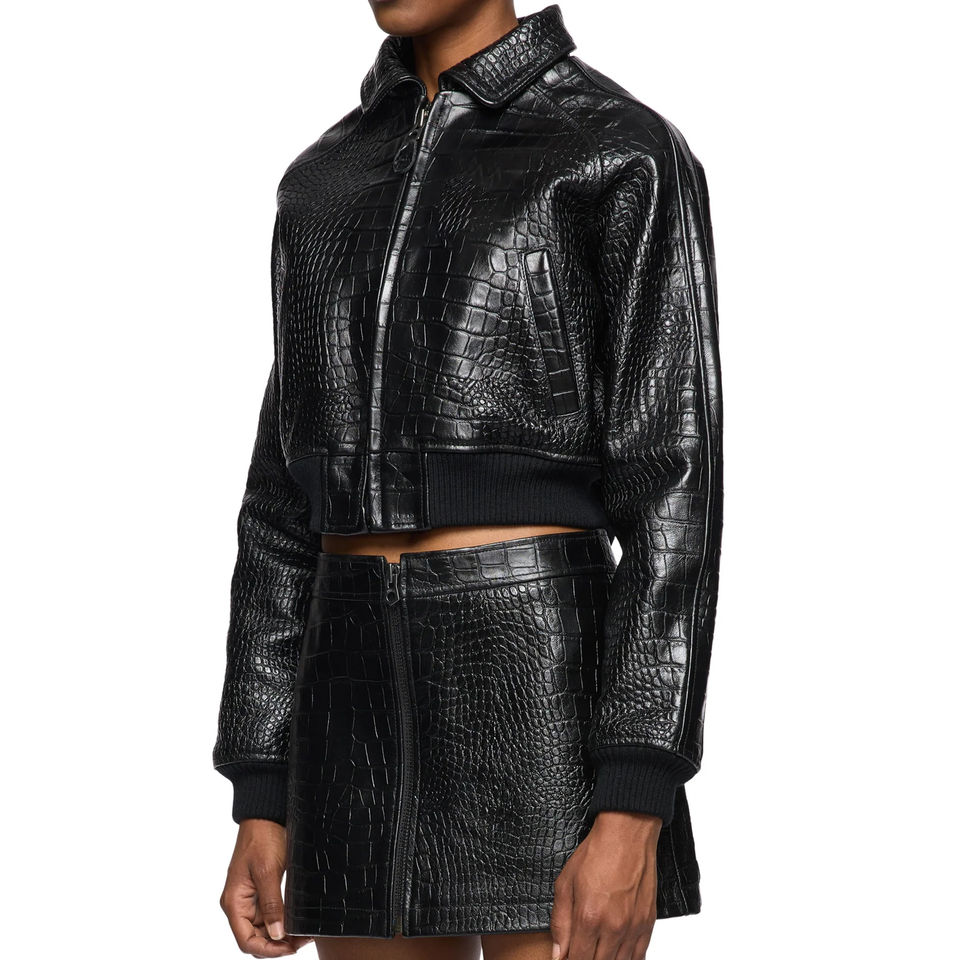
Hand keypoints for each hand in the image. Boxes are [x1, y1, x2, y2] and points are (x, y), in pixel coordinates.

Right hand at [219, 819, 313, 956]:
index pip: (246, 940)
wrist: (266, 816)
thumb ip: (272, 904)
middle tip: (302, 941)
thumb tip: (277, 935)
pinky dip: (284, 921)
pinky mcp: (263, 890)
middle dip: (278, 944)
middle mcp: (240, 904)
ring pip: (265, 929)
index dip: (267, 949)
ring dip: (282, 935)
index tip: (290, 948)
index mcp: (234, 902)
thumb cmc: (262, 838)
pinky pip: (271, 914)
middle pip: (256, 938)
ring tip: (305, 933)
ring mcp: (251, 898)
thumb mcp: (267, 871)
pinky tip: (299, 921)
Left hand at [550, 810, 660, 959]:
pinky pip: (639, 956)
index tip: (565, 958)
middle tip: (579, 954)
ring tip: (596, 952)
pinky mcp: (647, 923)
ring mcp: (633, 927)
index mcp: (588, 917)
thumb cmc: (596, 853)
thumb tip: (558, 952)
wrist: (627, 835)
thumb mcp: (565, 883)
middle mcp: (613, 927)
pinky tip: (617, 956)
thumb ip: (560, 922)